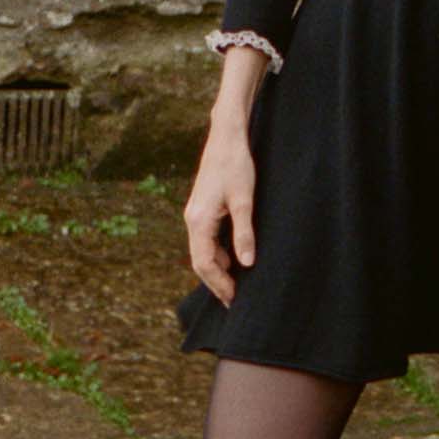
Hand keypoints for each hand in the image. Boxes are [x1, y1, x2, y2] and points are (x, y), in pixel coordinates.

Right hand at [185, 124, 257, 305]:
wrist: (226, 138)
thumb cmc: (237, 166)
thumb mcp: (245, 200)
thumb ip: (244, 234)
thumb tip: (246, 264)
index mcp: (199, 221)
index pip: (203, 264)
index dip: (218, 284)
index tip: (234, 300)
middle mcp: (192, 220)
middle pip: (199, 261)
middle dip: (216, 282)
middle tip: (234, 300)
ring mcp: (195, 214)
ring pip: (202, 251)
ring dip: (217, 269)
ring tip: (235, 285)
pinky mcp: (202, 209)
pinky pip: (206, 239)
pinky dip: (217, 254)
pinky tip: (232, 260)